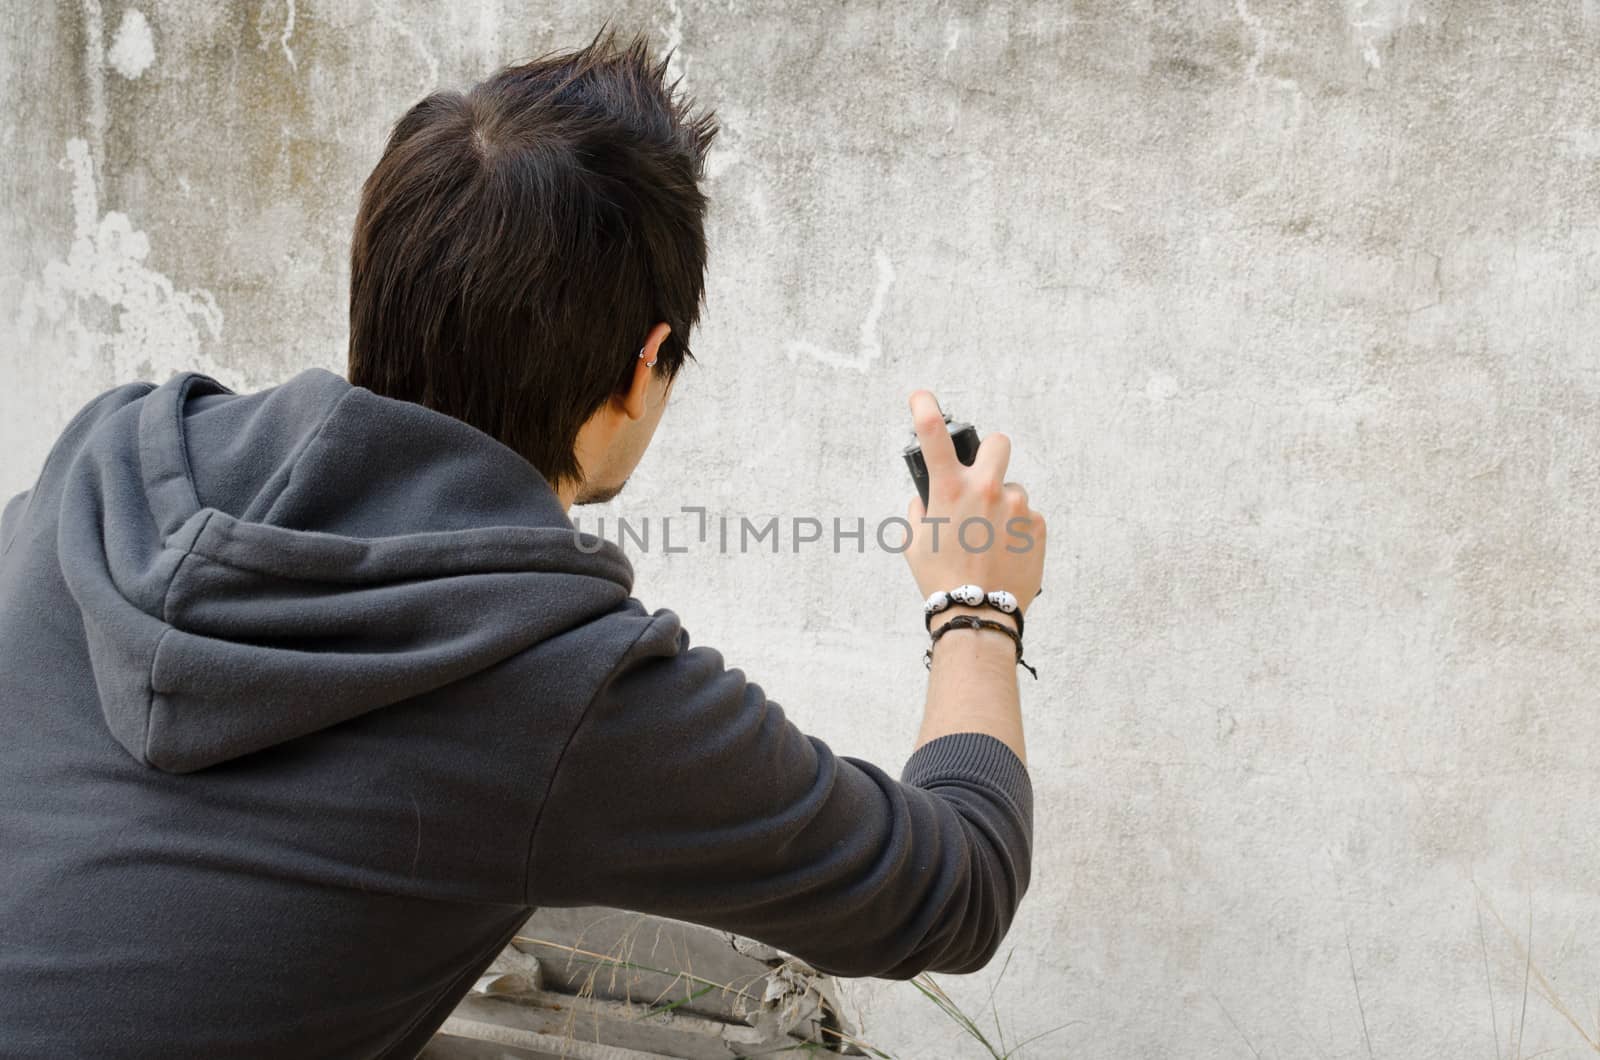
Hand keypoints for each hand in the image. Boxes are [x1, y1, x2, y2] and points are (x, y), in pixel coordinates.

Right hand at [903, 390, 1046, 616]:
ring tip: (990, 539)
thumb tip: (926, 499)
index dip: (924, 408)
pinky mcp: (1038, 524)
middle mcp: (986, 489)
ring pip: (1011, 489)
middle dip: (989, 454)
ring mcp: (1017, 506)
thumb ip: (918, 511)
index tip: (921, 397)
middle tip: (980, 478)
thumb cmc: (941, 579)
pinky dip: (1016, 529)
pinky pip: (1027, 516)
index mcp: (950, 490)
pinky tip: (1005, 551)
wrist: (979, 612)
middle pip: (998, 443)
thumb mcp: (914, 543)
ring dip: (1002, 505)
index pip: (933, 435)